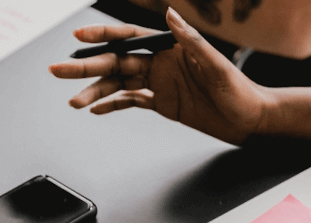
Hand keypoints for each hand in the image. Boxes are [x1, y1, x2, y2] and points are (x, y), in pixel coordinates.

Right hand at [48, 8, 274, 143]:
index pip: (131, 39)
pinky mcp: (165, 104)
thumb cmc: (240, 90)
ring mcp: (161, 84)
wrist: (251, 119)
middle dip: (87, 66)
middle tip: (59, 70)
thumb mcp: (216, 65)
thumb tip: (170, 15)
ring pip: (119, 85)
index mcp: (171, 49)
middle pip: (116, 63)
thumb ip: (191, 40)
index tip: (80, 37)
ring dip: (95, 91)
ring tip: (73, 100)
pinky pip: (133, 102)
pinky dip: (114, 105)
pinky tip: (96, 108)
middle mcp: (161, 64)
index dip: (104, 36)